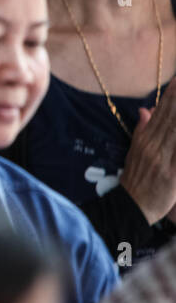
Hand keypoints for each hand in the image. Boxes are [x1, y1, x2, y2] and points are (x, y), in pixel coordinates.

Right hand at [119, 92, 175, 224]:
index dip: (170, 95)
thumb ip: (143, 129)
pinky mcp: (172, 175)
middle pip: (170, 118)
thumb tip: (145, 109)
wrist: (131, 206)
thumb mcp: (135, 152)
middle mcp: (153, 146)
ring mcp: (162, 160)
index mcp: (144, 139)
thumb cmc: (136, 179)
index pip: (160, 112)